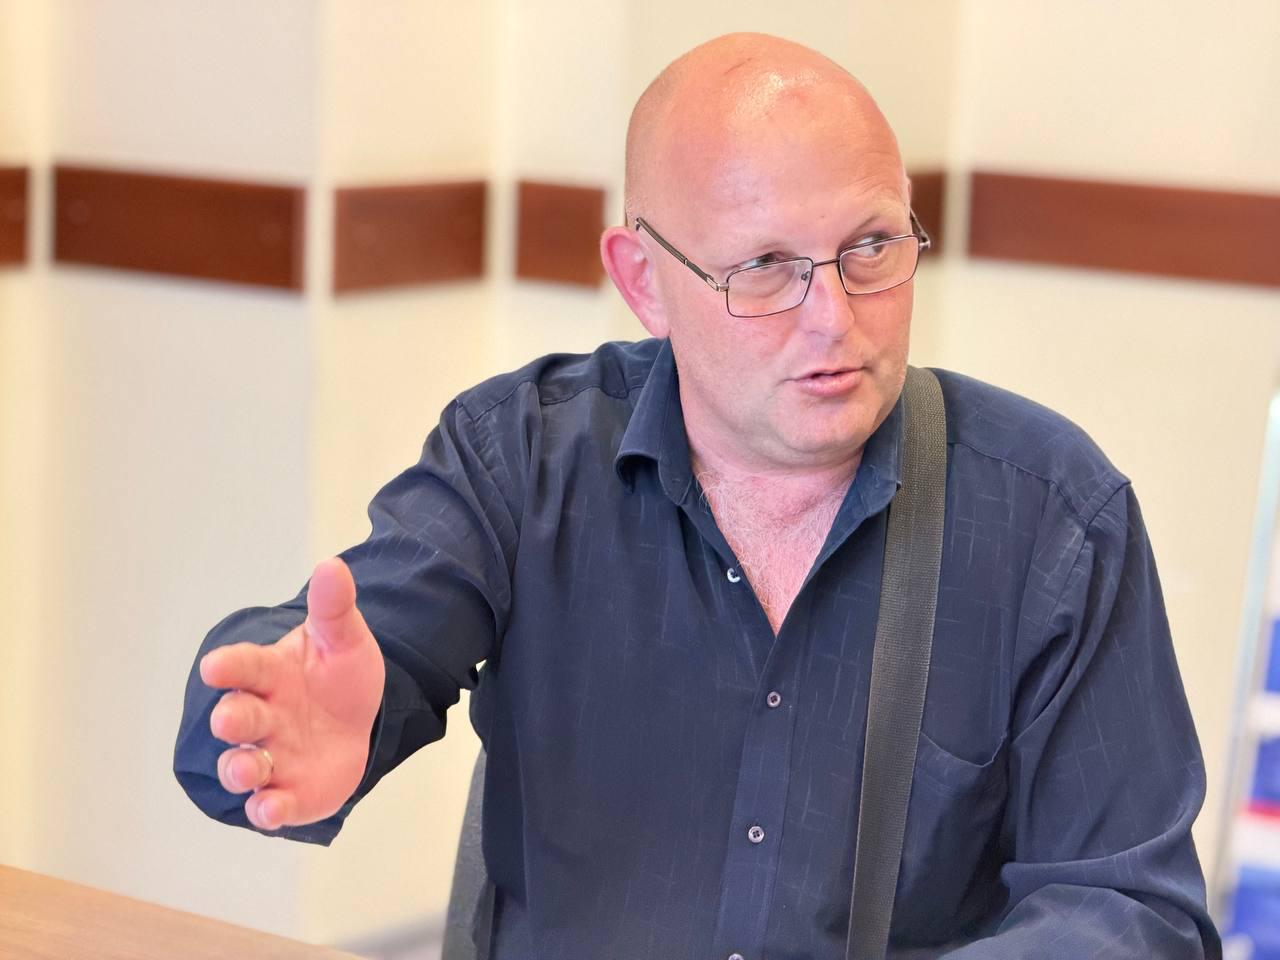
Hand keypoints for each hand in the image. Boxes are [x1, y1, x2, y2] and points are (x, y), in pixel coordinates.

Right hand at [200, 557, 385, 831]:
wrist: (358, 720)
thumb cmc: (338, 676)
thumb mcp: (344, 639)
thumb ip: (334, 608)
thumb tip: (331, 566)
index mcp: (270, 674)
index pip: (243, 667)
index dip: (229, 667)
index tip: (215, 666)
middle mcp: (262, 716)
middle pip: (237, 717)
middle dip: (231, 718)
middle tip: (229, 717)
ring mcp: (272, 757)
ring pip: (243, 767)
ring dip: (240, 770)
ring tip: (247, 768)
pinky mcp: (288, 792)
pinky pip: (270, 805)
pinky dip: (267, 810)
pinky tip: (270, 809)